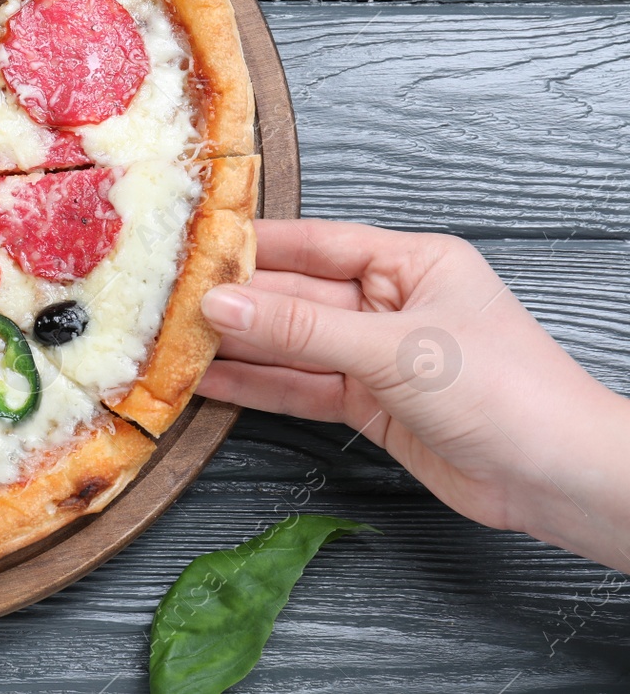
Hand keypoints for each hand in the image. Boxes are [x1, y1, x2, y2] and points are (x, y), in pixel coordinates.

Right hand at [198, 218, 629, 572]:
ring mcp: (377, 356)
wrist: (557, 478)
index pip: (316, 244)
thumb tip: (221, 307)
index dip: (253, 246)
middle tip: (165, 303)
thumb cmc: (506, 391)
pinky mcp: (369, 405)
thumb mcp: (396, 349)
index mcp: (411, 263)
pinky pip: (300, 387)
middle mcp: (390, 303)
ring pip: (291, 345)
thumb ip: (302, 330)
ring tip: (169, 344)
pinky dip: (256, 387)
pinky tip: (207, 382)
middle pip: (295, 297)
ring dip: (235, 348)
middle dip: (234, 303)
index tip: (191, 245)